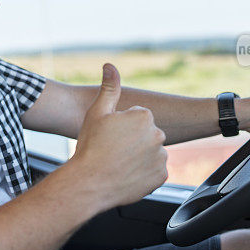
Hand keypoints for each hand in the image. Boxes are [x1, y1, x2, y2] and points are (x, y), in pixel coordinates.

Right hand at [70, 64, 167, 209]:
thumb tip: (110, 66)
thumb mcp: (97, 112)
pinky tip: (127, 174)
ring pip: (150, 152)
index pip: (137, 117)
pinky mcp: (161, 176)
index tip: (110, 136)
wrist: (89, 183)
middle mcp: (158, 135)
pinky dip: (144, 172)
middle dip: (133, 140)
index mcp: (144, 117)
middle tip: (113, 150)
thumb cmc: (91, 146)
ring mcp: (161, 157)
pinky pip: (154, 170)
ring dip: (139, 156)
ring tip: (118, 163)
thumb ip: (109, 88)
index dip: (121, 126)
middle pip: (146, 134)